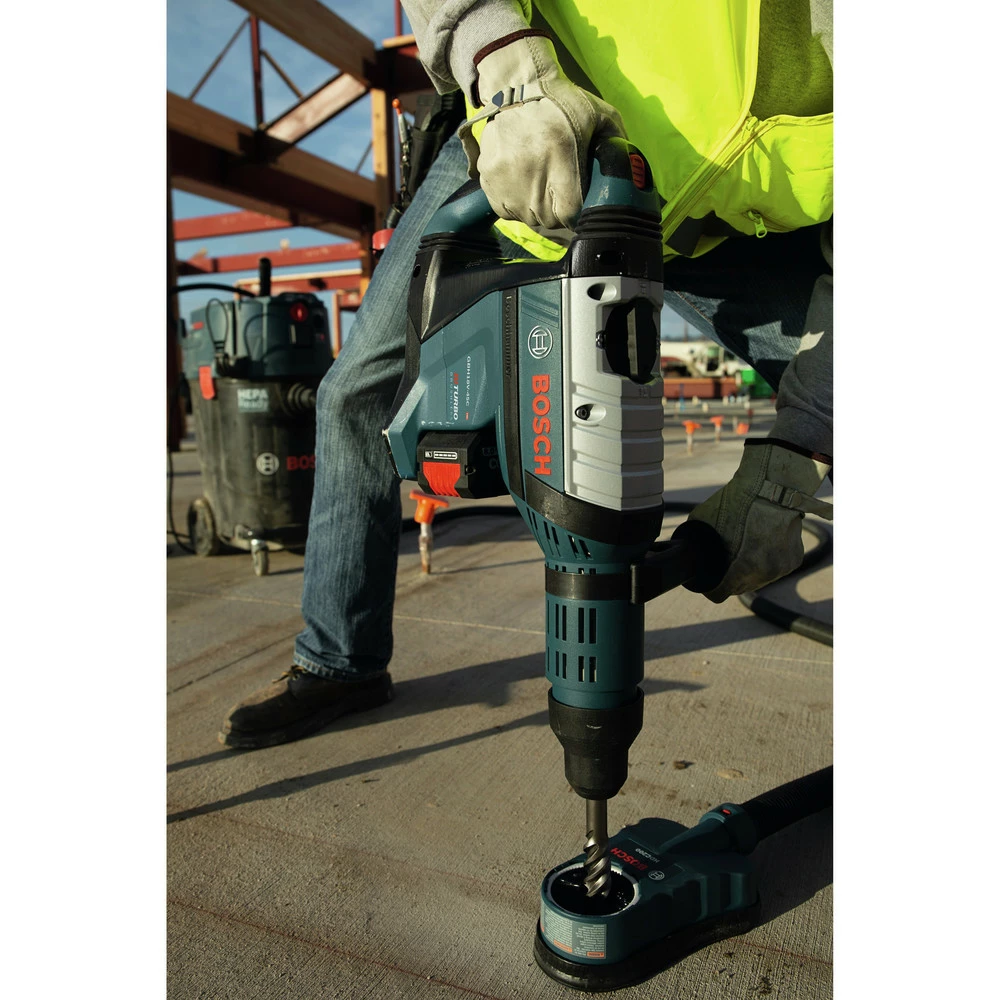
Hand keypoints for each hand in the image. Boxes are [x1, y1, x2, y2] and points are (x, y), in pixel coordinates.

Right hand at [458, 34, 624, 230]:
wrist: (518, 84)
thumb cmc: (563, 102)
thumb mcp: (602, 115)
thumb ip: (617, 148)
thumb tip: (630, 181)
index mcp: (561, 152)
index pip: (569, 212)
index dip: (578, 213)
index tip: (580, 204)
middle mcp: (530, 168)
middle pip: (548, 218)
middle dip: (558, 212)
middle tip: (562, 192)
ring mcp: (504, 175)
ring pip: (526, 217)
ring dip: (537, 209)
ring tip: (542, 185)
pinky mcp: (488, 177)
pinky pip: (505, 209)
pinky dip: (515, 204)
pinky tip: (523, 184)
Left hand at [673, 439, 831, 602]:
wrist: (775, 483)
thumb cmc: (742, 500)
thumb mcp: (708, 521)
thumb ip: (699, 541)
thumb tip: (687, 548)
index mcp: (747, 567)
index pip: (722, 593)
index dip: (711, 589)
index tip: (707, 584)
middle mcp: (768, 572)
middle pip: (740, 588)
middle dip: (728, 581)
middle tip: (720, 570)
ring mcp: (784, 567)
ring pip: (759, 580)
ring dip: (747, 574)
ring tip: (737, 560)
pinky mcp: (794, 559)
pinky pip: (774, 569)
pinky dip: (764, 564)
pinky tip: (756, 552)